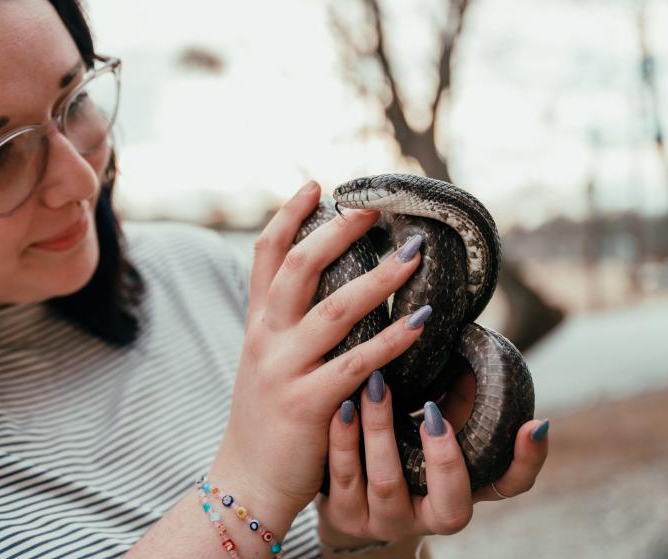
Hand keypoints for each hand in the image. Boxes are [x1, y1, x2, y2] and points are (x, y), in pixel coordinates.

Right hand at [209, 181, 428, 532]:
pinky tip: (421, 323)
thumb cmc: (267, 420)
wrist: (245, 481)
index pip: (266, 257)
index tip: (315, 185)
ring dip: (377, 279)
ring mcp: (283, 370)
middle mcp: (266, 339)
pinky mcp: (306, 404)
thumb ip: (287, 327)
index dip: (288, 216)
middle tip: (374, 208)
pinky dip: (391, 341)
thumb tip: (326, 291)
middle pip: (298, 269)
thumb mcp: (266, 363)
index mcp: (258, 325)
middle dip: (336, 232)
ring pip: (333, 310)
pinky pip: (356, 364)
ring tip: (413, 255)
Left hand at [316, 368, 549, 548]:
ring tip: (377, 387)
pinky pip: (344, 478)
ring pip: (388, 484)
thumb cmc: (399, 450)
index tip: (531, 423)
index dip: (526, 461)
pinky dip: (344, 438)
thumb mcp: (431, 430)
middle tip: (433, 412)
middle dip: (443, 456)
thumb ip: (456, 402)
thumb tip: (472, 349)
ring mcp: (386, 521)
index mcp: (463, 492)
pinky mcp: (345, 516)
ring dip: (382, 431)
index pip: (509, 486)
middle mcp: (430, 517)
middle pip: (450, 501)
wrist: (345, 498)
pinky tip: (342, 406)